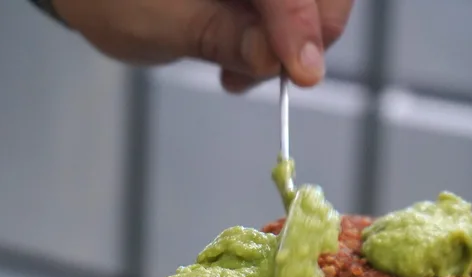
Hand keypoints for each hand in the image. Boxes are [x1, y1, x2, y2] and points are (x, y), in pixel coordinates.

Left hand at [52, 0, 354, 91]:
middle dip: (309, 30)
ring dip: (297, 37)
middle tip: (274, 75)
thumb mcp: (161, 21)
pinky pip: (296, 4)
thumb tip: (272, 58)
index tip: (301, 72)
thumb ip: (222, 36)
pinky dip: (285, 33)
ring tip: (244, 72)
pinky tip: (248, 57)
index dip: (300, 21)